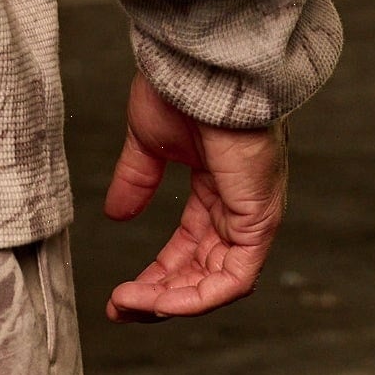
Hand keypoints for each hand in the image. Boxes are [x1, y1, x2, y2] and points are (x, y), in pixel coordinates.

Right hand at [103, 70, 288, 321]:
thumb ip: (136, 180)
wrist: (200, 66)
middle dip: (161, 294)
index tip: (120, 294)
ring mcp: (253, 214)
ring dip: (173, 301)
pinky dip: (197, 296)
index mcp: (218, 184)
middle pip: (204, 270)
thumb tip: (115, 214)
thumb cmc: (180, 88)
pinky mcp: (259, 220)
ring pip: (219, 282)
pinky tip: (159, 301)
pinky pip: (234, 277)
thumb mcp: (149, 142)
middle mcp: (240, 205)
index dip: (157, 273)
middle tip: (121, 308)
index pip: (191, 246)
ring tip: (131, 305)